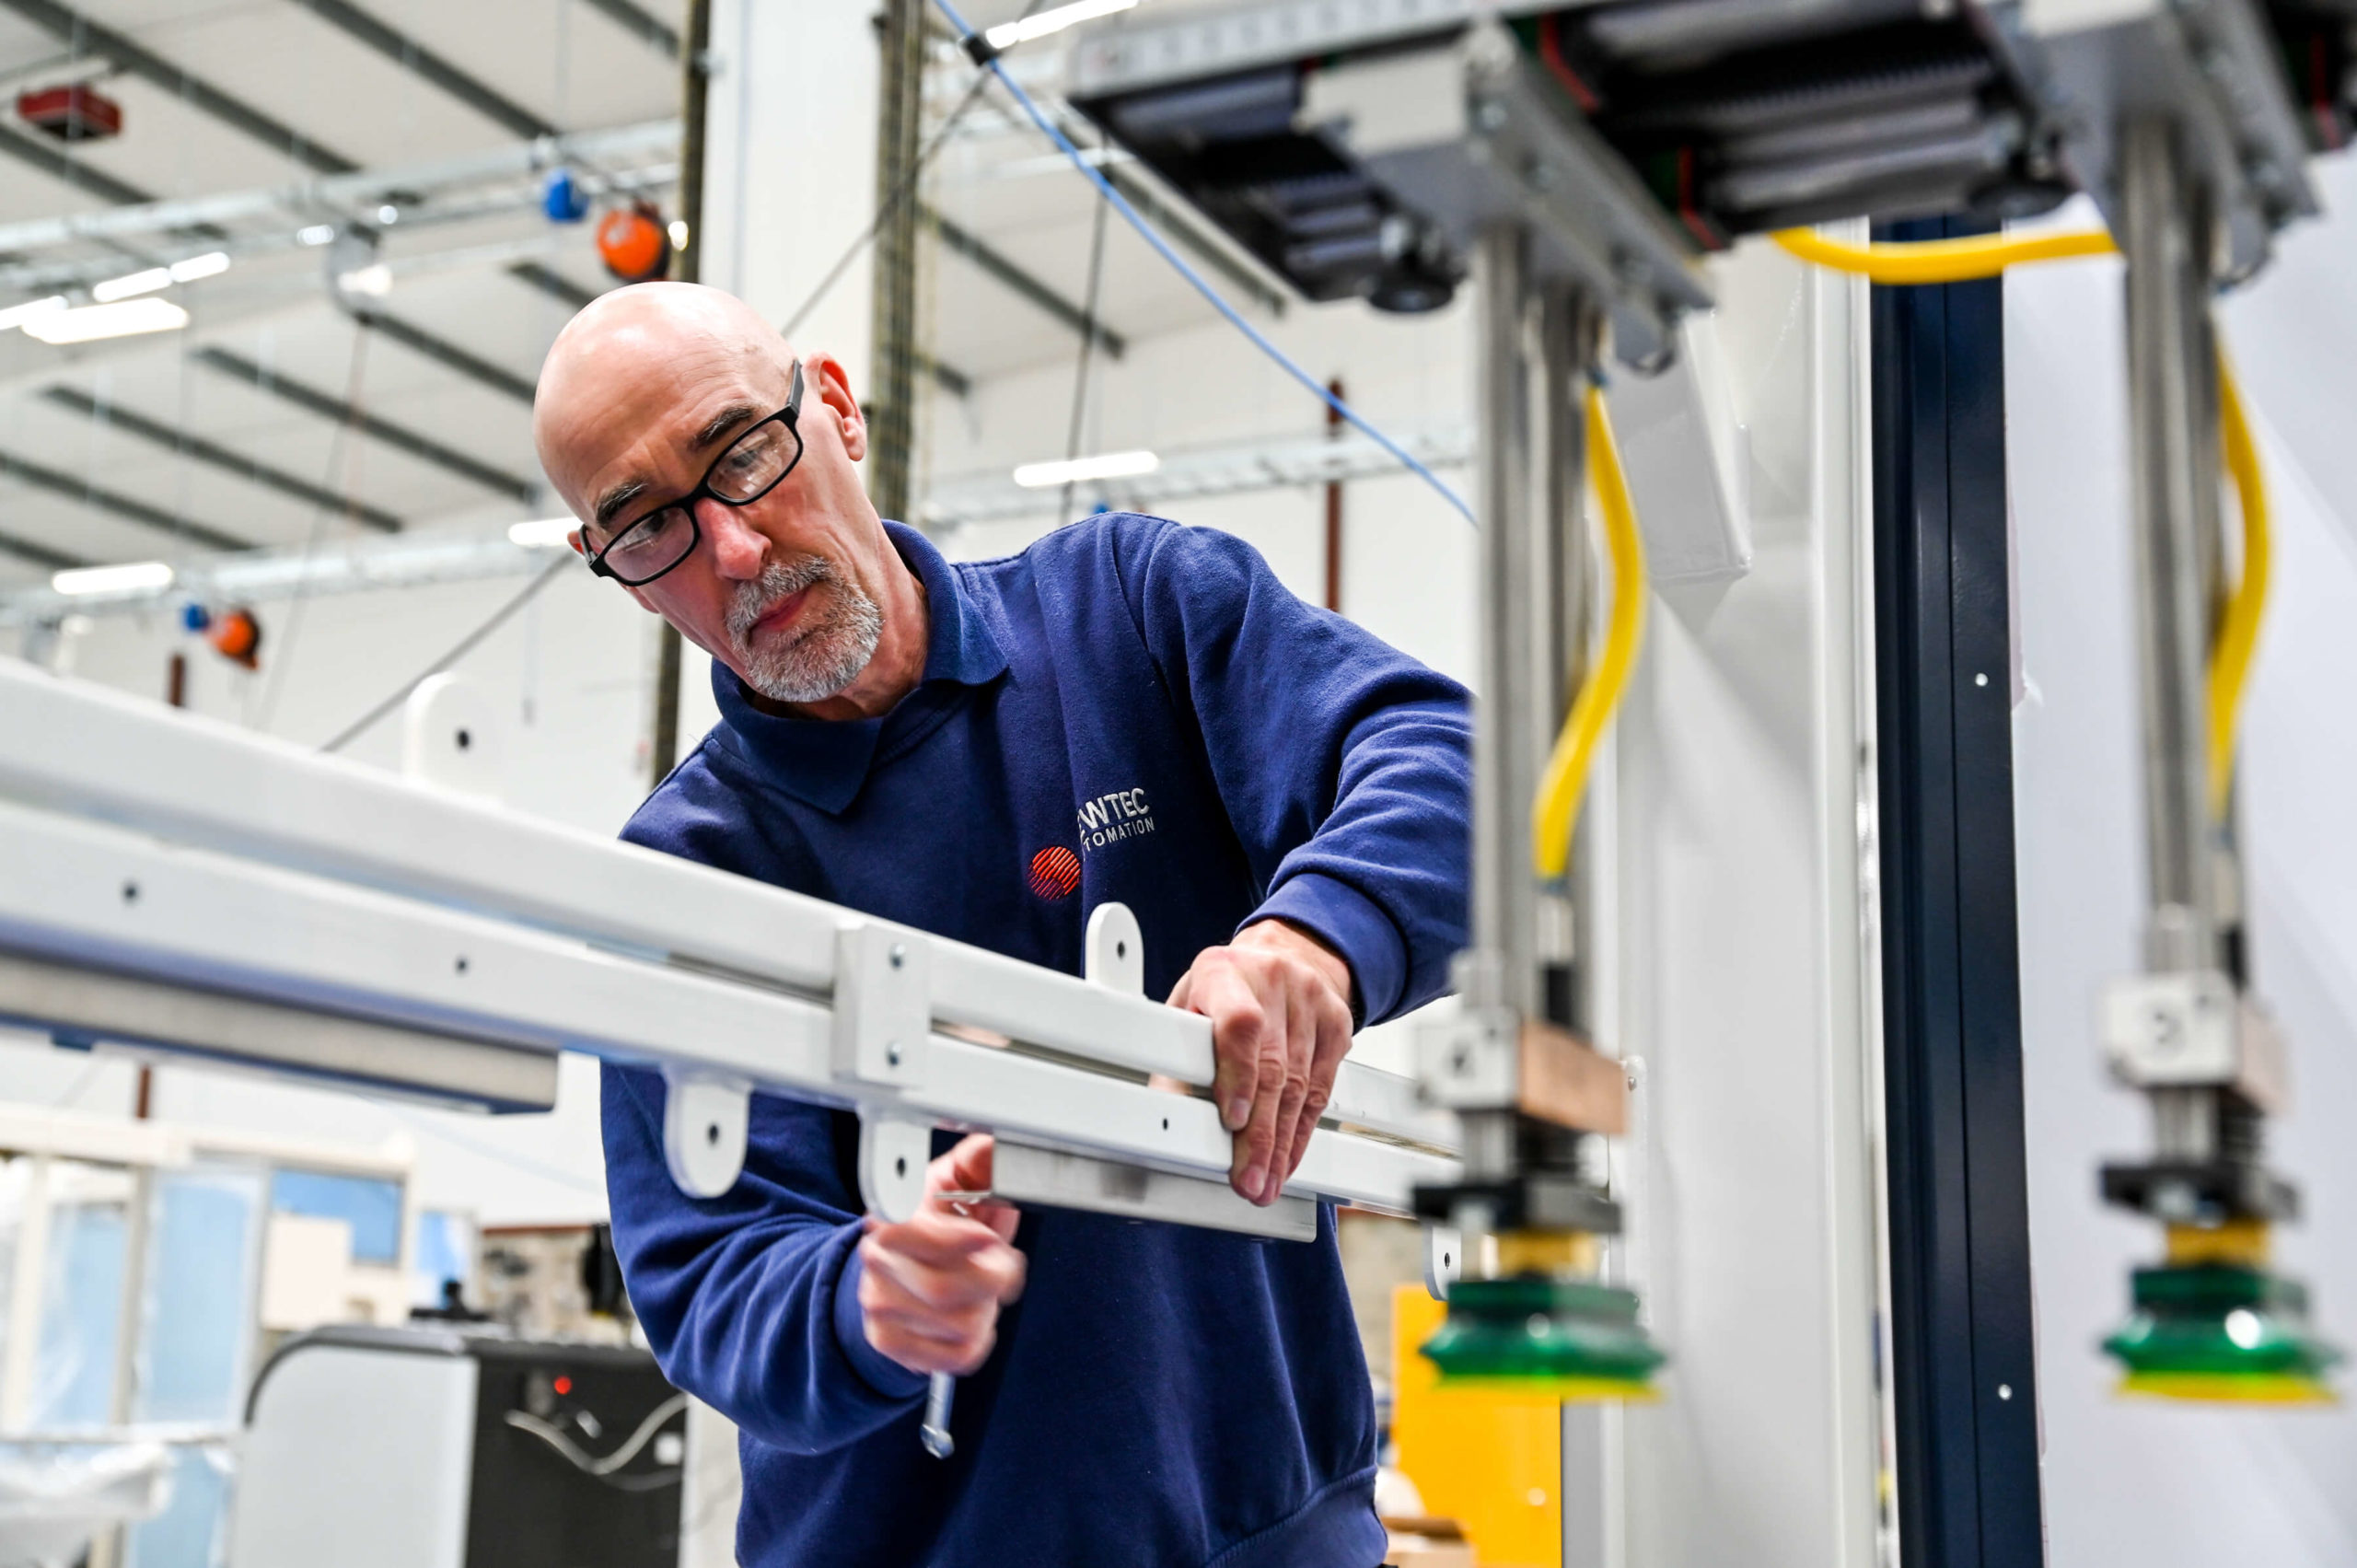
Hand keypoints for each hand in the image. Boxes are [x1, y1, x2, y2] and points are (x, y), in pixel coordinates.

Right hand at [857, 1135, 1024, 1376]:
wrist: (892, 1267)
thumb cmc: (934, 1221)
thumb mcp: (956, 1181)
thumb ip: (981, 1162)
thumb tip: (994, 1148)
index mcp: (891, 1212)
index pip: (916, 1233)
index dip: (960, 1240)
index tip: (990, 1238)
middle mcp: (876, 1259)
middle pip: (942, 1290)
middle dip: (991, 1279)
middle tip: (1003, 1266)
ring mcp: (877, 1303)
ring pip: (959, 1325)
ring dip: (988, 1309)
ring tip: (984, 1291)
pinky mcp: (887, 1340)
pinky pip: (956, 1355)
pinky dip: (979, 1339)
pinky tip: (973, 1316)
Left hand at [1168, 920, 1354, 1206]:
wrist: (1280, 956)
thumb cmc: (1221, 992)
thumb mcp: (1188, 1009)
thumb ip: (1178, 1060)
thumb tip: (1165, 1121)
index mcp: (1221, 971)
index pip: (1239, 1023)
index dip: (1238, 1074)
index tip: (1231, 1120)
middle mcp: (1271, 979)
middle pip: (1272, 1067)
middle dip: (1259, 1134)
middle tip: (1247, 1179)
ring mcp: (1311, 998)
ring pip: (1299, 1085)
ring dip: (1280, 1143)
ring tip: (1264, 1181)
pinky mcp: (1338, 1021)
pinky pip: (1322, 1088)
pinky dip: (1302, 1131)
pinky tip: (1287, 1157)